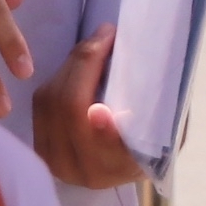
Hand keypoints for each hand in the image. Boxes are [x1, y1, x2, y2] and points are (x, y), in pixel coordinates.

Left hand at [32, 26, 143, 189]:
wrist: (124, 158)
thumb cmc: (153, 137)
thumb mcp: (165, 126)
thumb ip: (159, 111)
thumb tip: (150, 66)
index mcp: (120, 170)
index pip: (108, 152)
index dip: (102, 134)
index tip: (100, 111)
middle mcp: (85, 171)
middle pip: (71, 112)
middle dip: (86, 65)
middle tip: (108, 35)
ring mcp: (56, 160)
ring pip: (52, 102)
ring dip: (74, 64)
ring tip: (98, 42)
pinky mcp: (39, 145)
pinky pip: (42, 101)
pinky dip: (61, 75)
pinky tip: (80, 60)